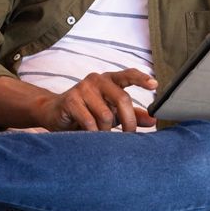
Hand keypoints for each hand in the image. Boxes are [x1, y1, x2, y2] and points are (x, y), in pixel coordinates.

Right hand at [37, 69, 157, 131]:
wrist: (54, 113)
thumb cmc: (88, 111)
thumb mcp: (112, 112)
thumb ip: (132, 114)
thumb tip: (153, 120)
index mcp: (110, 80)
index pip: (129, 75)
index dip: (142, 79)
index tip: (155, 85)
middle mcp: (97, 80)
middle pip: (122, 99)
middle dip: (128, 122)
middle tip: (129, 136)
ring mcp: (83, 88)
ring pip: (106, 114)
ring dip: (106, 131)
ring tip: (101, 135)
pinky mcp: (71, 100)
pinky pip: (89, 121)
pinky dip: (93, 133)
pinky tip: (89, 134)